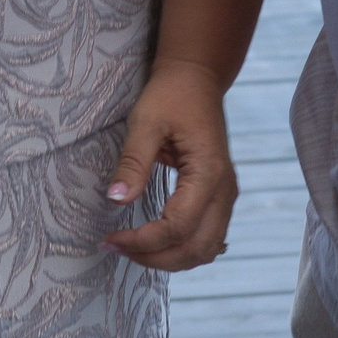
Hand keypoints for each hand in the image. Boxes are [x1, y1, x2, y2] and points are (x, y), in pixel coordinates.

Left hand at [104, 57, 236, 268]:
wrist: (196, 78)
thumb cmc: (171, 95)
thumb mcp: (146, 122)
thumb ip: (133, 163)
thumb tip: (114, 201)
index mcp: (208, 174)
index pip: (177, 227)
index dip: (142, 241)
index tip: (110, 238)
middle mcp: (225, 192)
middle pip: (196, 249)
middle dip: (154, 258)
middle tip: (116, 248)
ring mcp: (227, 196)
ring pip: (206, 250)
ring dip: (170, 259)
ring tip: (133, 249)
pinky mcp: (220, 196)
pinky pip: (209, 238)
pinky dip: (185, 250)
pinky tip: (159, 247)